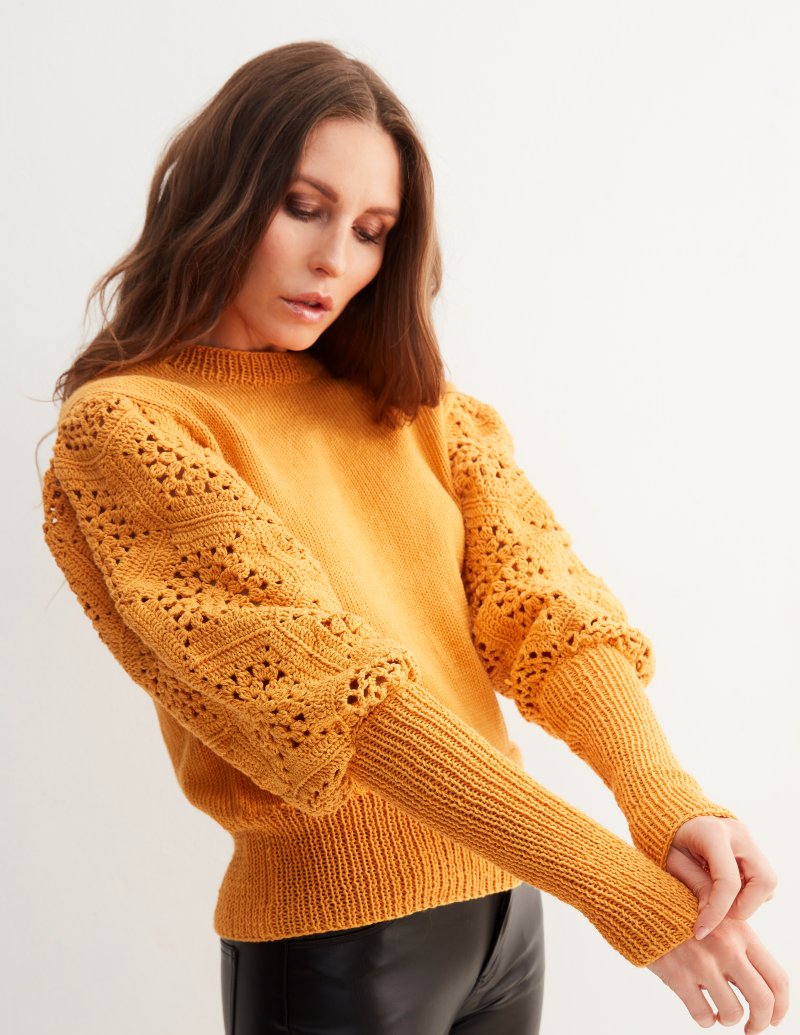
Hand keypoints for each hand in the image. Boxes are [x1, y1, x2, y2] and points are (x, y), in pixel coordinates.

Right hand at [646, 915, 788, 1032]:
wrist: (639, 898)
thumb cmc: (680, 906)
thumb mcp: (716, 912)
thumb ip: (739, 940)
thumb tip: (760, 977)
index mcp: (740, 932)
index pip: (777, 978)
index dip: (782, 1005)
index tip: (774, 1017)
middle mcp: (725, 948)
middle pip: (762, 1000)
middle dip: (761, 1022)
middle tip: (752, 1028)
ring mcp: (701, 963)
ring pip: (732, 1012)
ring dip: (729, 1019)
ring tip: (720, 1013)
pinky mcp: (677, 975)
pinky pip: (702, 1015)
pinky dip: (705, 1020)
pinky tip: (701, 1009)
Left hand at [667, 817, 777, 939]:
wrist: (672, 815)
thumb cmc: (668, 838)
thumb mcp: (672, 862)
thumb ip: (694, 886)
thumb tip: (711, 919)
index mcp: (712, 832)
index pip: (728, 881)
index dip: (717, 912)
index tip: (701, 931)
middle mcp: (738, 833)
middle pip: (763, 879)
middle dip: (744, 906)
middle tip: (718, 912)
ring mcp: (749, 839)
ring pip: (768, 881)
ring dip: (748, 901)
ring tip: (720, 900)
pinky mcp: (753, 847)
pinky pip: (763, 879)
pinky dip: (750, 893)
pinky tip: (727, 891)